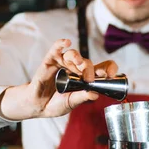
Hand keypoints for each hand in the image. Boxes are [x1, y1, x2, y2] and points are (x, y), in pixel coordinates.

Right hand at [0, 39, 118, 120]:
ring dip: (78, 58)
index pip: (102, 68)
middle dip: (90, 69)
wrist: (38, 106)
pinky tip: (66, 42)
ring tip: (78, 65)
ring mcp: (64, 64)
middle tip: (88, 79)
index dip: (109, 68)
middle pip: (87, 62)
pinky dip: (61, 44)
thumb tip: (95, 94)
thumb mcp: (71, 102)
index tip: (110, 75)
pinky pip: (56, 49)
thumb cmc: (56, 103)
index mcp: (86, 78)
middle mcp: (77, 68)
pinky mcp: (50, 61)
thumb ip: (82, 97)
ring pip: (74, 55)